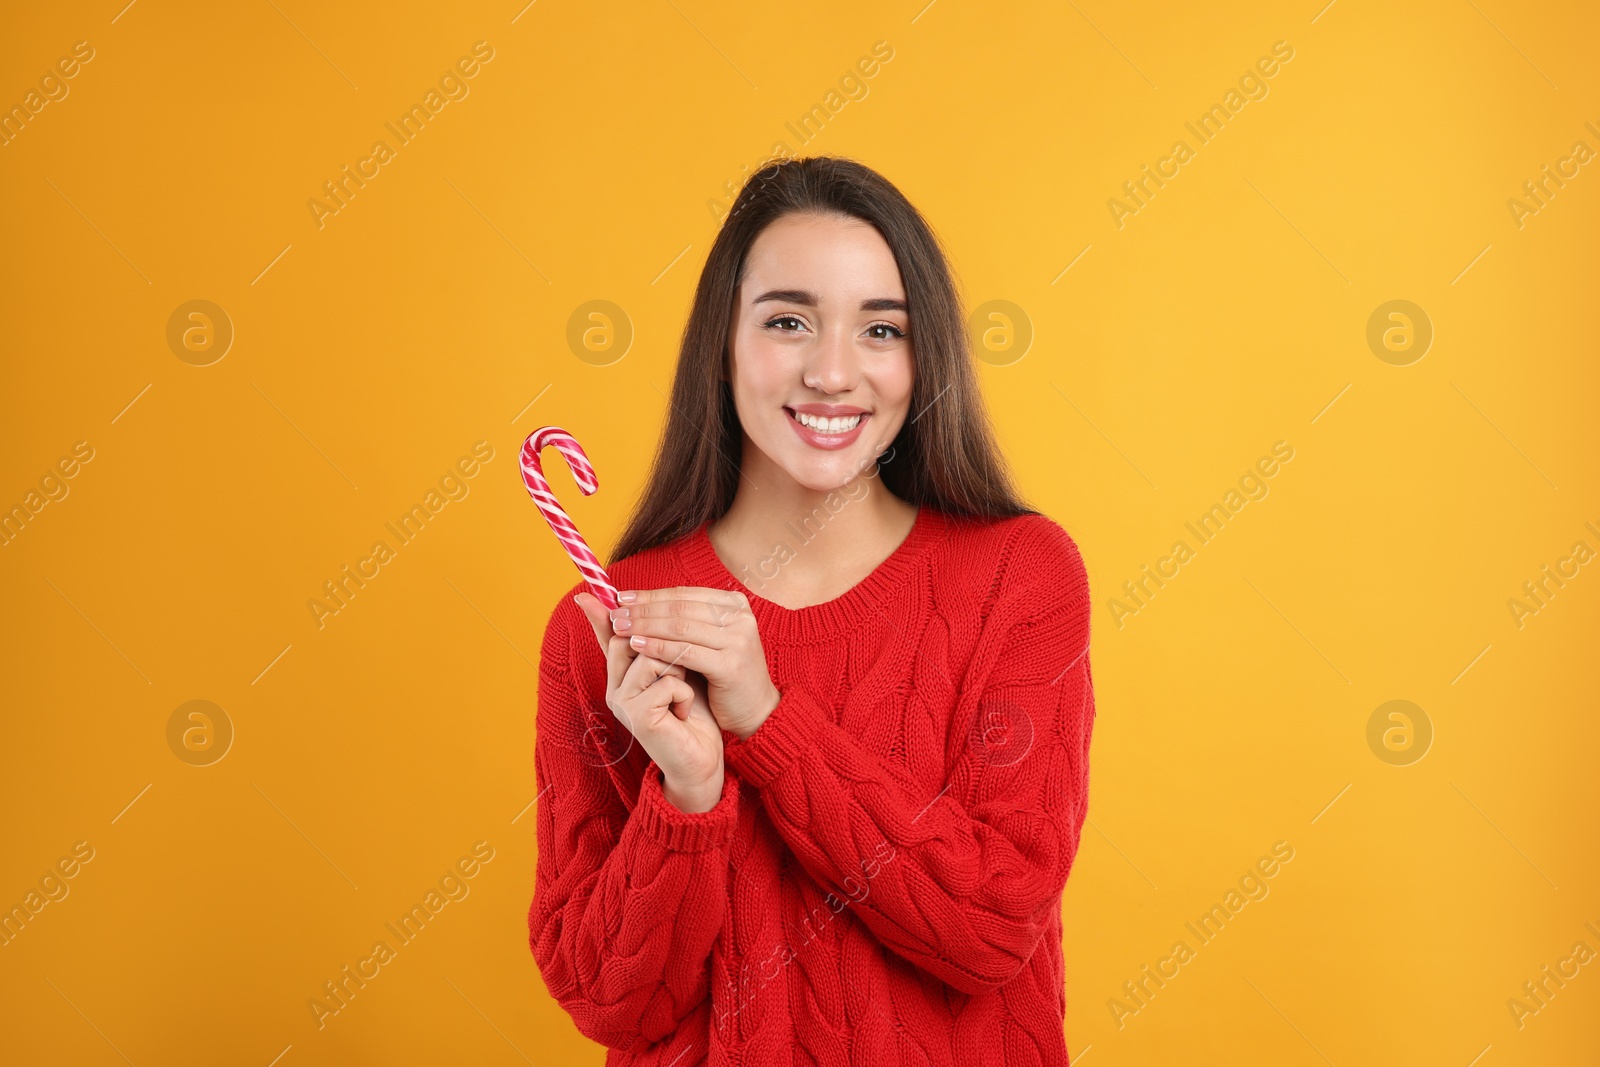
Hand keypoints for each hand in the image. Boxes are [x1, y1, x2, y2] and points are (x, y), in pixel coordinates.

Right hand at [575, 592, 723, 811]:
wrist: (700, 760)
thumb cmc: (691, 713)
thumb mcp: (677, 670)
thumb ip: (663, 642)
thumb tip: (650, 611)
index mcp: (620, 674)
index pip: (613, 633)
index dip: (619, 614)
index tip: (616, 595)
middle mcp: (615, 687)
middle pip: (632, 638)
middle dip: (667, 643)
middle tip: (684, 667)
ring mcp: (623, 703)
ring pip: (652, 657)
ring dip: (679, 668)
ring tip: (683, 690)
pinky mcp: (638, 717)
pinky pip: (667, 683)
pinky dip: (684, 694)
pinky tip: (684, 712)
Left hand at [608, 587, 780, 740]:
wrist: (755, 711)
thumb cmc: (722, 675)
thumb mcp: (701, 641)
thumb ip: (672, 620)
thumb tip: (628, 598)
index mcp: (733, 603)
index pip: (683, 593)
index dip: (649, 595)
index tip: (619, 597)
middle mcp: (740, 616)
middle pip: (680, 607)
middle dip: (643, 609)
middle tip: (614, 613)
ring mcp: (738, 639)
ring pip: (680, 627)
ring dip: (645, 626)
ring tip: (620, 628)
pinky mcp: (731, 664)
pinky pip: (686, 652)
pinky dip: (658, 647)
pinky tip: (637, 646)